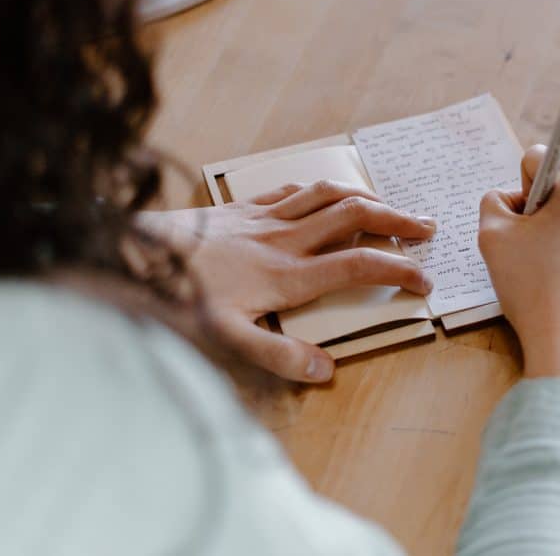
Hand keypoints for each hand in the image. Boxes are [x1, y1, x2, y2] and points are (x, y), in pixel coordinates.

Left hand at [137, 181, 434, 382]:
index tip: (425, 280)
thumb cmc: (176, 296)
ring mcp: (263, 217)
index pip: (359, 265)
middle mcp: (283, 239)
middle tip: (427, 227)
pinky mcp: (242, 206)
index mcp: (287, 275)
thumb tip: (324, 370)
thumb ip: (276, 354)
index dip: (399, 269)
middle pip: (355, 217)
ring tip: (392, 205)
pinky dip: (321, 189)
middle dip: (397, 219)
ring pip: (328, 195)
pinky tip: (326, 193)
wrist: (132, 251)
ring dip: (367, 197)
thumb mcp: (224, 338)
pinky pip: (293, 188)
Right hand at [477, 146, 559, 401]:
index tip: (522, 223)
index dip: (518, 189)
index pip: (535, 158)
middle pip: (557, 183)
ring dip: (553, 226)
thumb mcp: (492, 235)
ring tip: (547, 266)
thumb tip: (510, 201)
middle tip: (531, 248)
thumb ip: (493, 201)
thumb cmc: (534, 288)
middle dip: (538, 208)